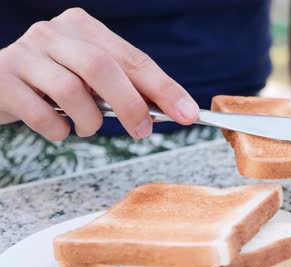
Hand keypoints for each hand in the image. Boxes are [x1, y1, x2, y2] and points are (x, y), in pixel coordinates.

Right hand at [0, 8, 198, 140]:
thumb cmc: (53, 81)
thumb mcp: (89, 75)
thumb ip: (123, 85)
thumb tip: (171, 109)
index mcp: (83, 27)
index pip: (133, 58)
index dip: (164, 88)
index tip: (188, 113)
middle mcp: (53, 33)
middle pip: (103, 67)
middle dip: (130, 105)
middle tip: (142, 131)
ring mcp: (25, 53)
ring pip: (71, 91)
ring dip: (89, 121)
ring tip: (86, 128)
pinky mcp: (2, 80)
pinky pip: (41, 114)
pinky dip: (59, 131)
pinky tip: (60, 129)